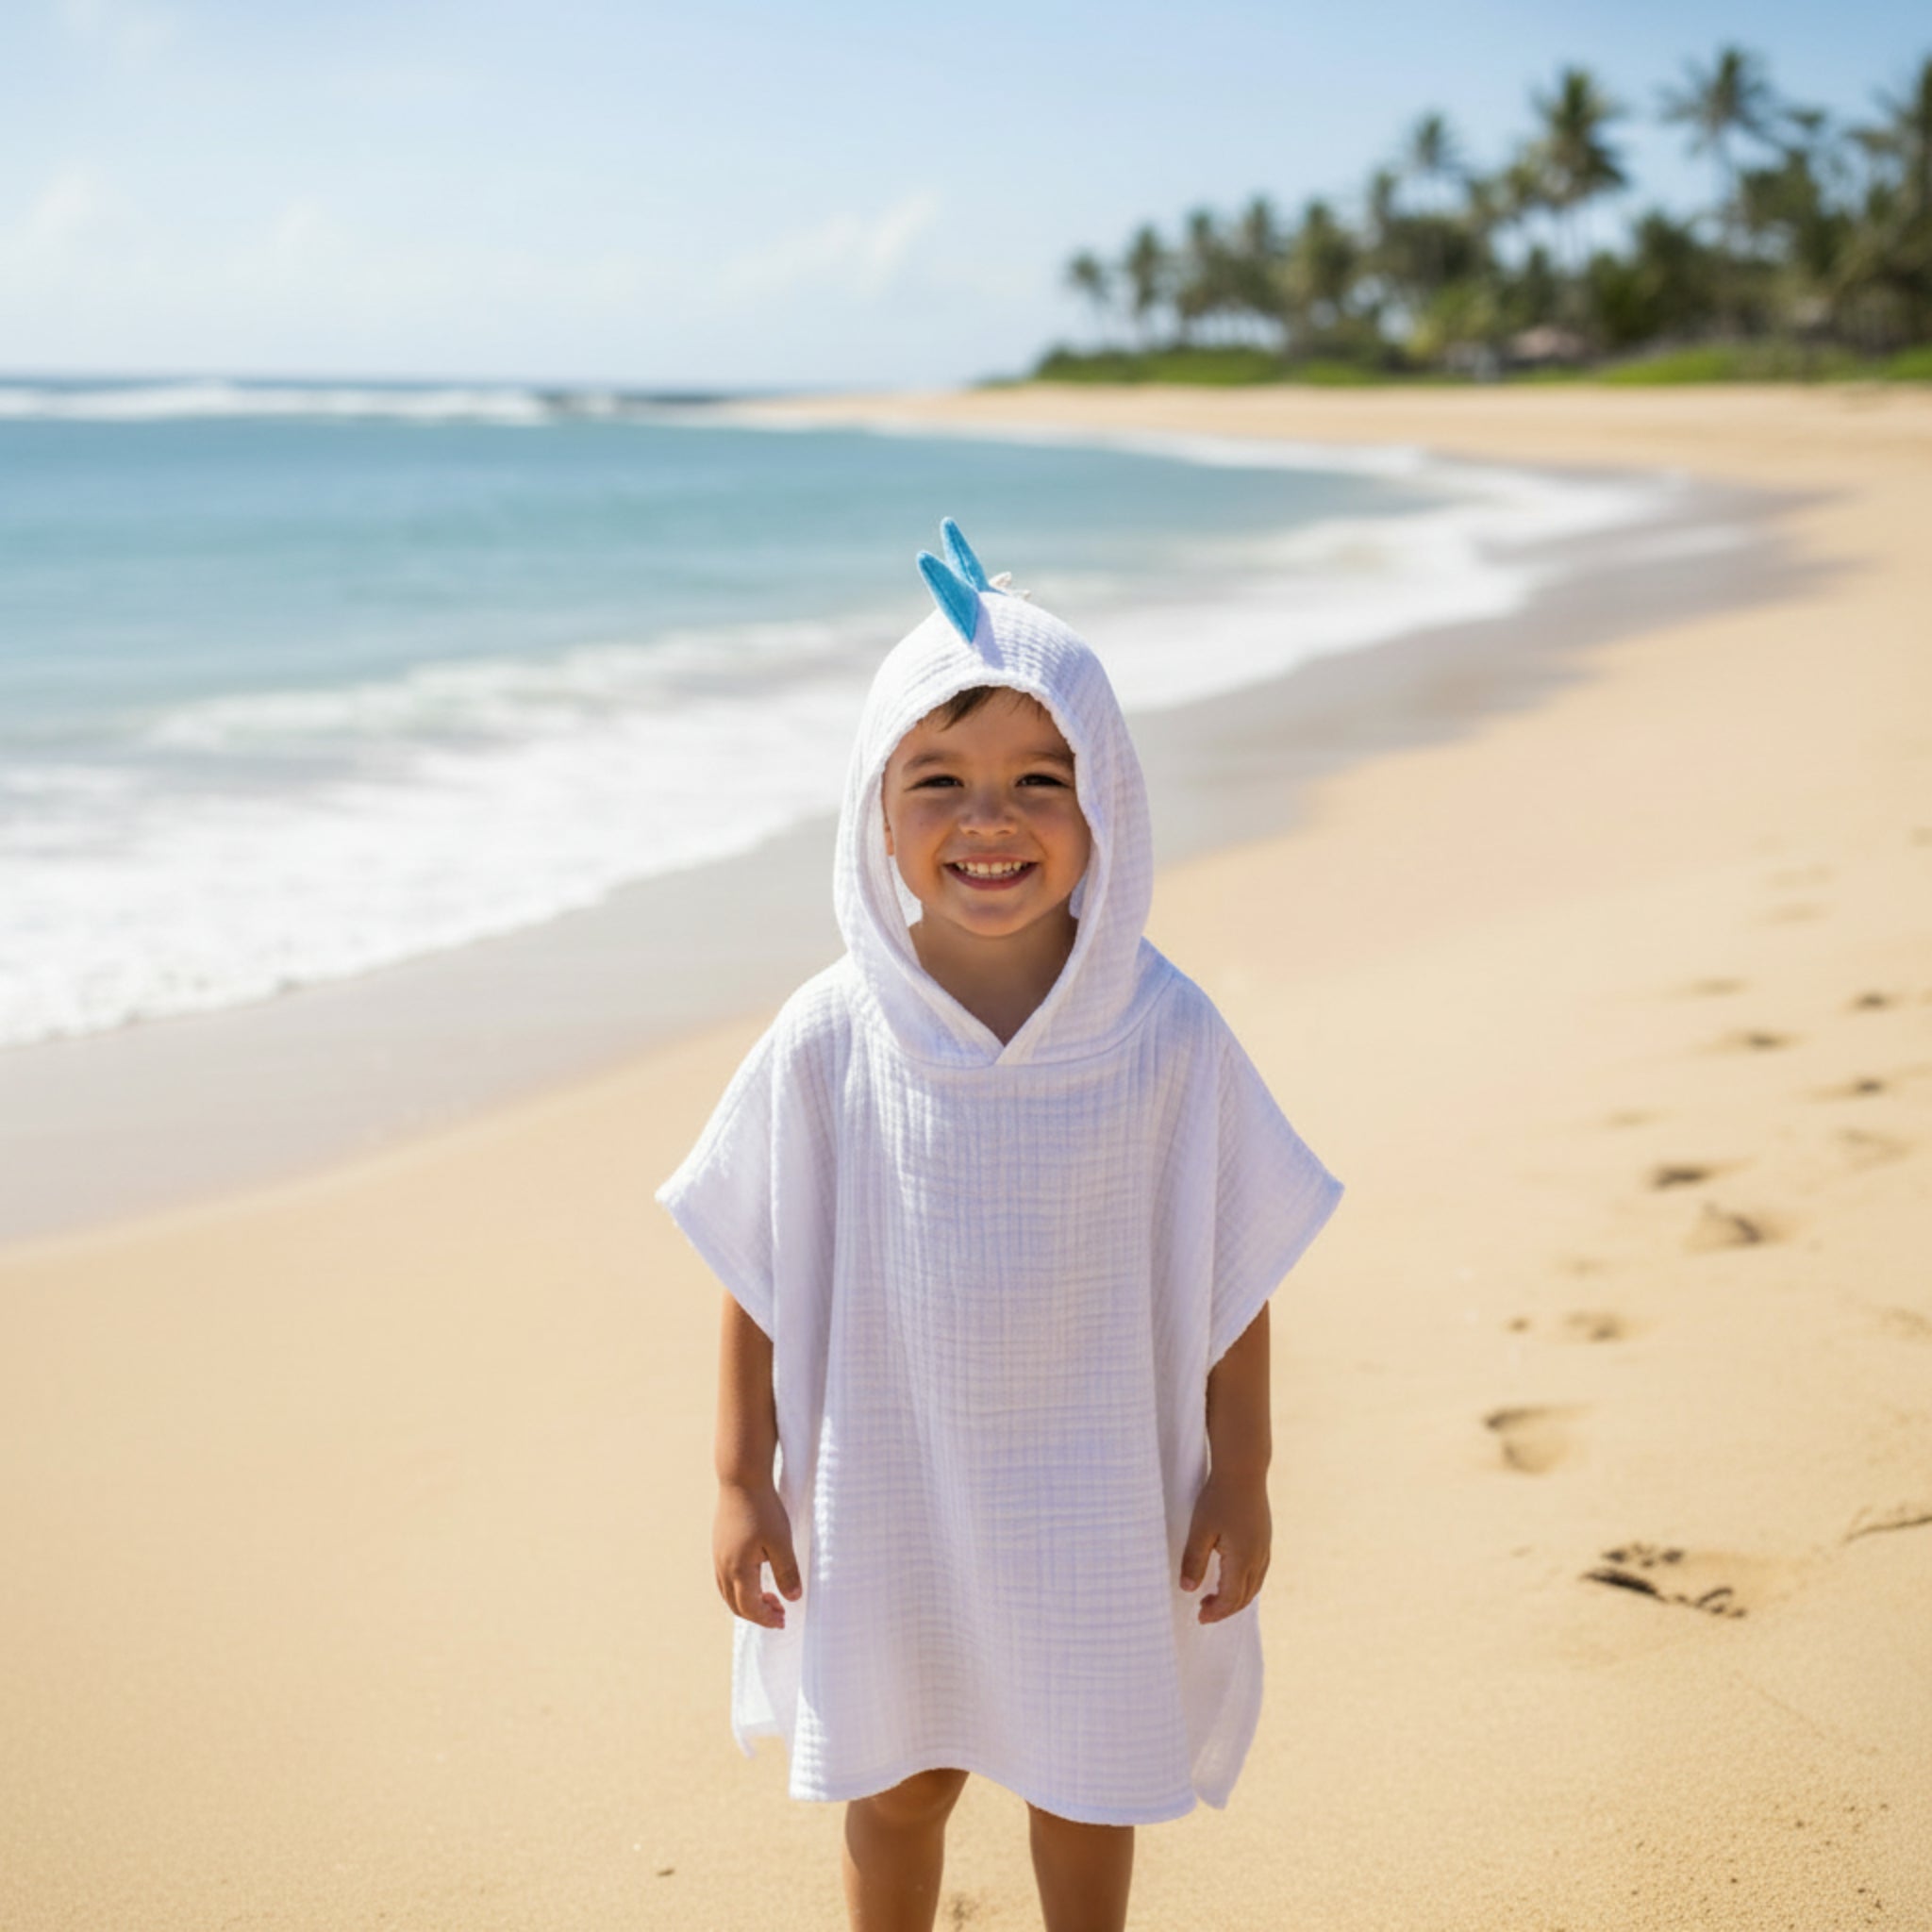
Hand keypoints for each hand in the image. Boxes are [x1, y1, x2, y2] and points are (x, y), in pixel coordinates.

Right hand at [713, 1480, 802, 1628]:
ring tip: (770, 1599)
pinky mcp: (719, 1545)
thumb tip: (793, 1599)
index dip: (766, 1618)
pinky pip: (724, 1578)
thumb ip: (786, 1572)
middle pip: (736, 1605)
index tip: (783, 1621)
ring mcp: (718, 1555)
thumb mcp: (781, 1541)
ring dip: (747, 1602)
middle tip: (779, 1614)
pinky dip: (739, 1588)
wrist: (741, 1479)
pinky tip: (755, 1579)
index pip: (750, 1607)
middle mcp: (723, 1566)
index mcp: (738, 1569)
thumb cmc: (763, 1509)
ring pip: (728, 1592)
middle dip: (757, 1614)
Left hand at [1179, 1469, 1270, 1624]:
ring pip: (1254, 1586)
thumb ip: (1194, 1561)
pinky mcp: (1265, 1539)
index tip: (1199, 1616)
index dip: (1215, 1612)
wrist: (1243, 1470)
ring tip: (1214, 1598)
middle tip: (1203, 1611)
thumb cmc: (1218, 1498)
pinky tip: (1232, 1577)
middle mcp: (1258, 1558)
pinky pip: (1259, 1572)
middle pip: (1244, 1597)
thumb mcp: (1200, 1530)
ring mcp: (1265, 1548)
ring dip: (1236, 1598)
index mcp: (1242, 1560)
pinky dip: (1245, 1584)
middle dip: (1225, 1609)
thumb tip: (1187, 1590)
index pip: (1230, 1599)